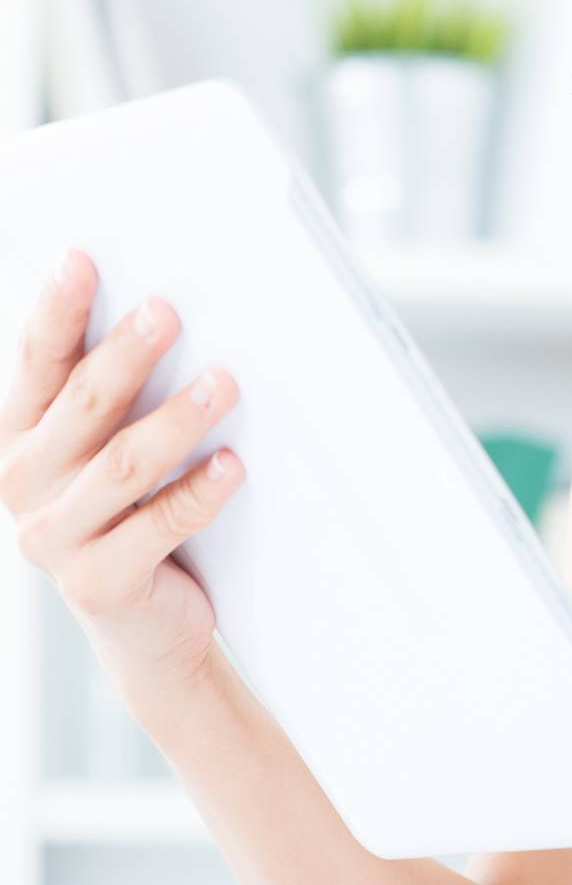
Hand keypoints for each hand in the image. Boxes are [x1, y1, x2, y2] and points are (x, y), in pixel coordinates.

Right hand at [0, 250, 241, 707]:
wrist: (149, 625)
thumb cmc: (141, 507)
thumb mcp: (119, 443)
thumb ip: (125, 388)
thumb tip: (171, 305)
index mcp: (23, 437)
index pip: (36, 363)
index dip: (56, 311)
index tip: (81, 260)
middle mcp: (26, 484)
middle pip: (83, 405)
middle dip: (125, 353)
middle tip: (168, 311)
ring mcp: (56, 538)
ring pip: (122, 465)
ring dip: (176, 420)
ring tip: (224, 383)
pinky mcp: (99, 583)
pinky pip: (157, 527)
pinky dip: (198, 492)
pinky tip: (233, 465)